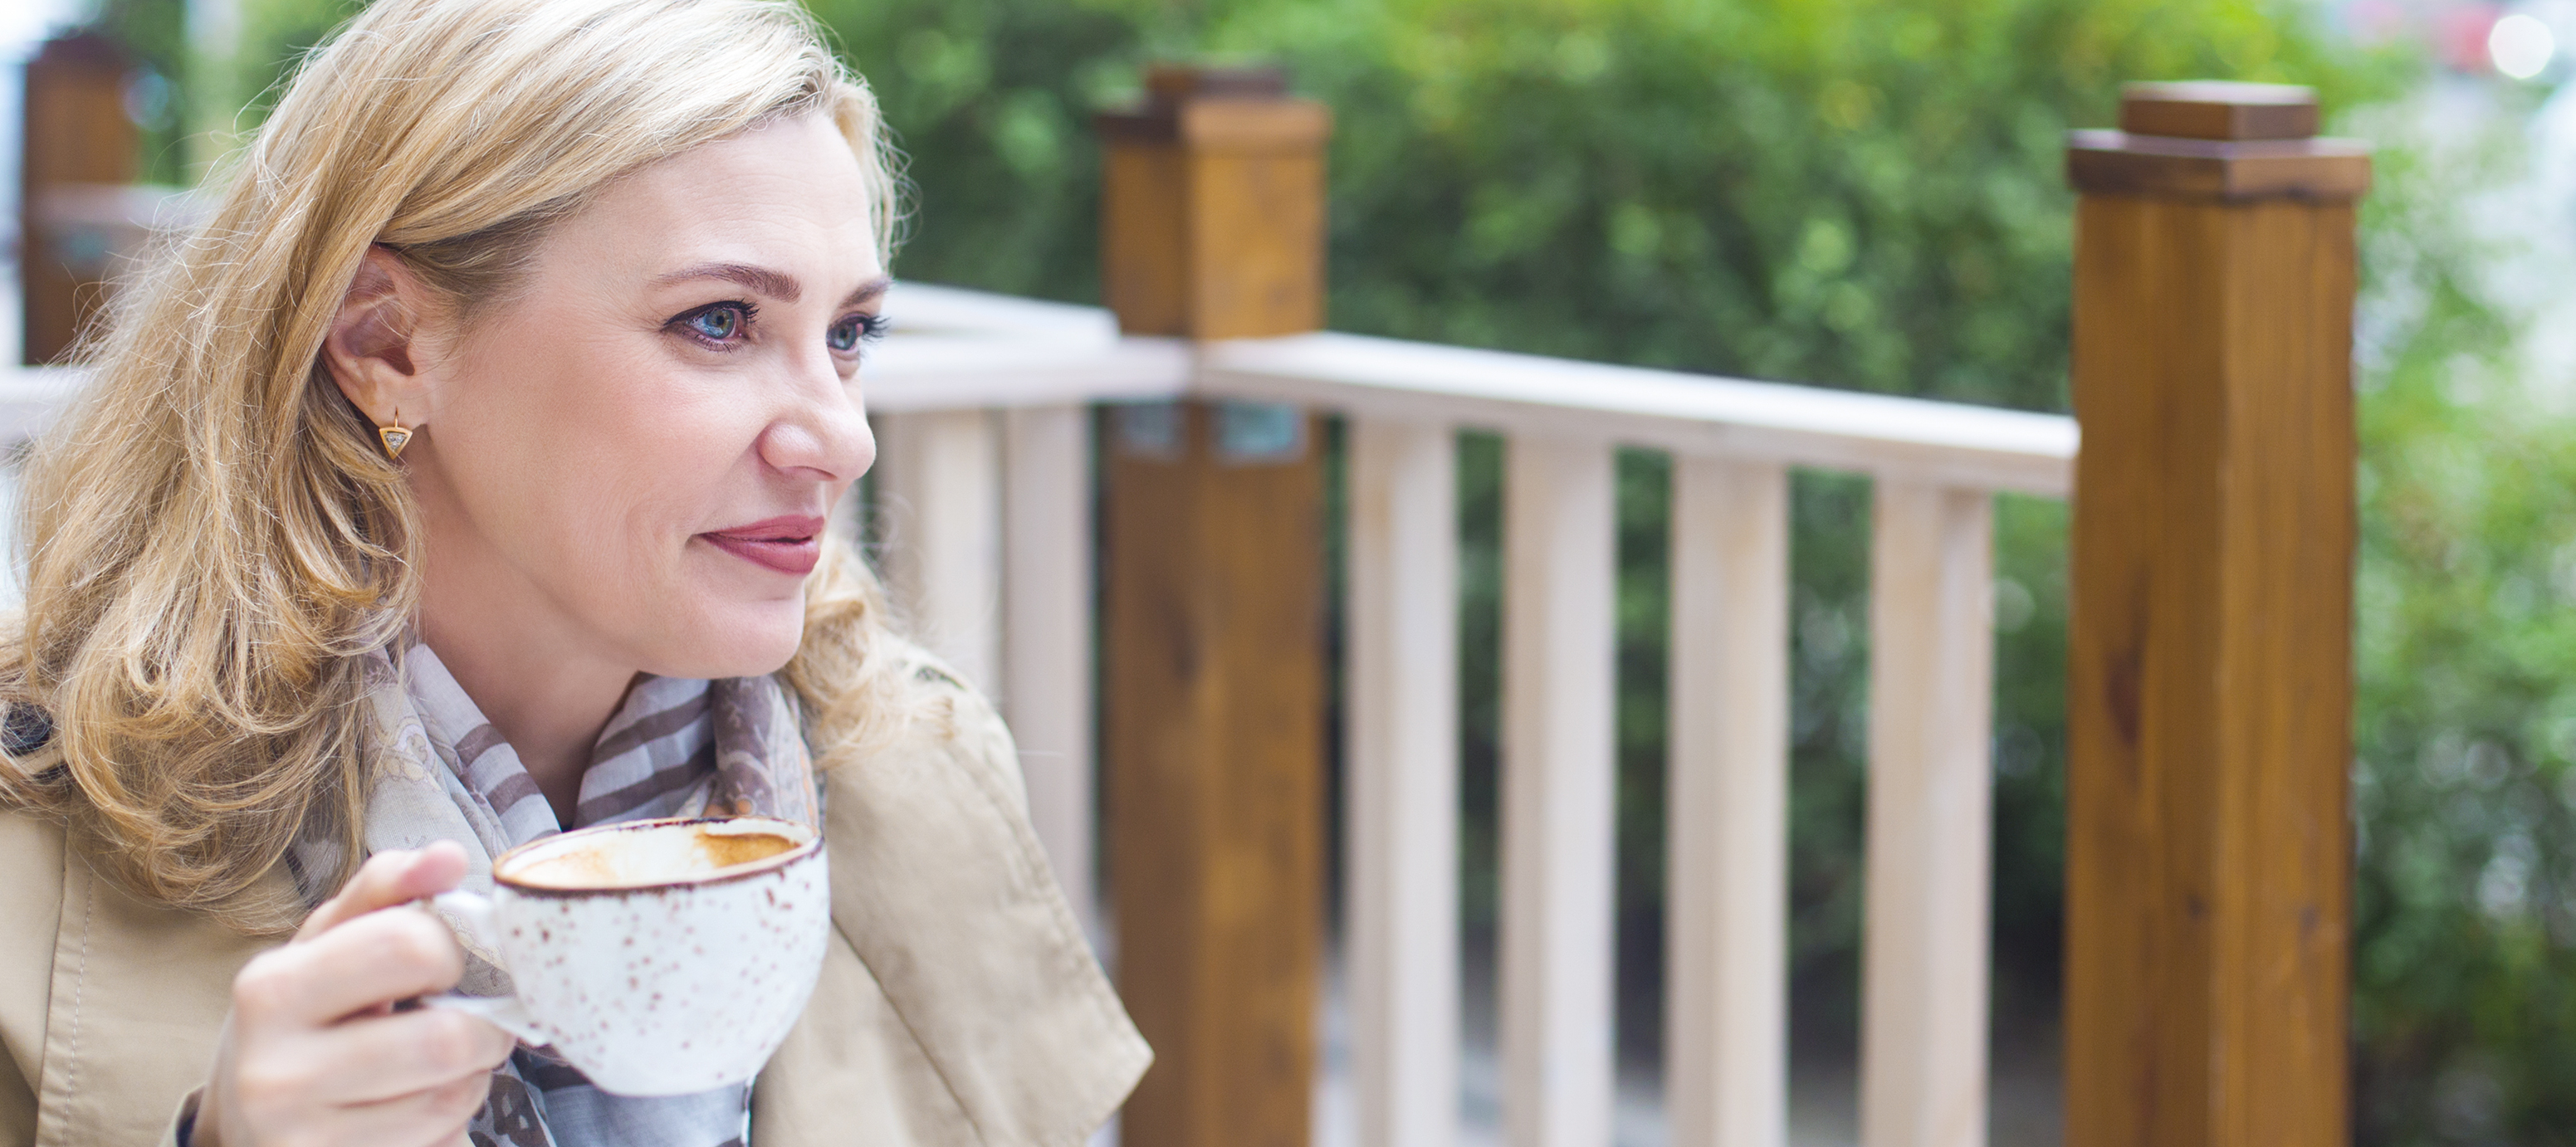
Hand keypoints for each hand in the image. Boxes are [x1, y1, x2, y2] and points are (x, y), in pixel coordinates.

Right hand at [193, 842, 515, 1146]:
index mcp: (272, 990)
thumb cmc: (302, 1016)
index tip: (453, 959)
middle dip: (484, 1024)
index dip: (457, 948)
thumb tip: (447, 856)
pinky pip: (440, 1142)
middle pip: (444, 1039)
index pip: (407, 946)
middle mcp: (276, 1073)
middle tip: (473, 1017)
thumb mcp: (326, 943)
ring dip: (471, 1076)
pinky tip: (419, 1107)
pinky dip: (450, 1121)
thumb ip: (385, 892)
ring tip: (441, 1063)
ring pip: (451, 1098)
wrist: (243, 1119)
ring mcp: (302, 1140)